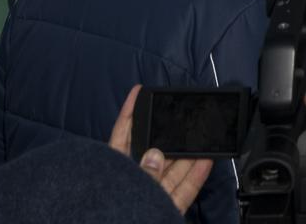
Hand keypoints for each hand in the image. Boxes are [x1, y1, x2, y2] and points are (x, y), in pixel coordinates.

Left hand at [109, 86, 213, 215]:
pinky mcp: (159, 212)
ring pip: (169, 173)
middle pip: (152, 154)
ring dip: (187, 156)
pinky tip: (205, 161)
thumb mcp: (118, 193)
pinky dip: (193, 179)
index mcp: (109, 176)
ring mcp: (144, 200)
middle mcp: (127, 186)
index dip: (130, 114)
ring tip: (204, 138)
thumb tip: (155, 156)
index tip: (139, 92)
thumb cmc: (99, 215)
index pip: (120, 137)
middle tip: (188, 118)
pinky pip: (180, 194)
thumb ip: (139, 177)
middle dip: (170, 136)